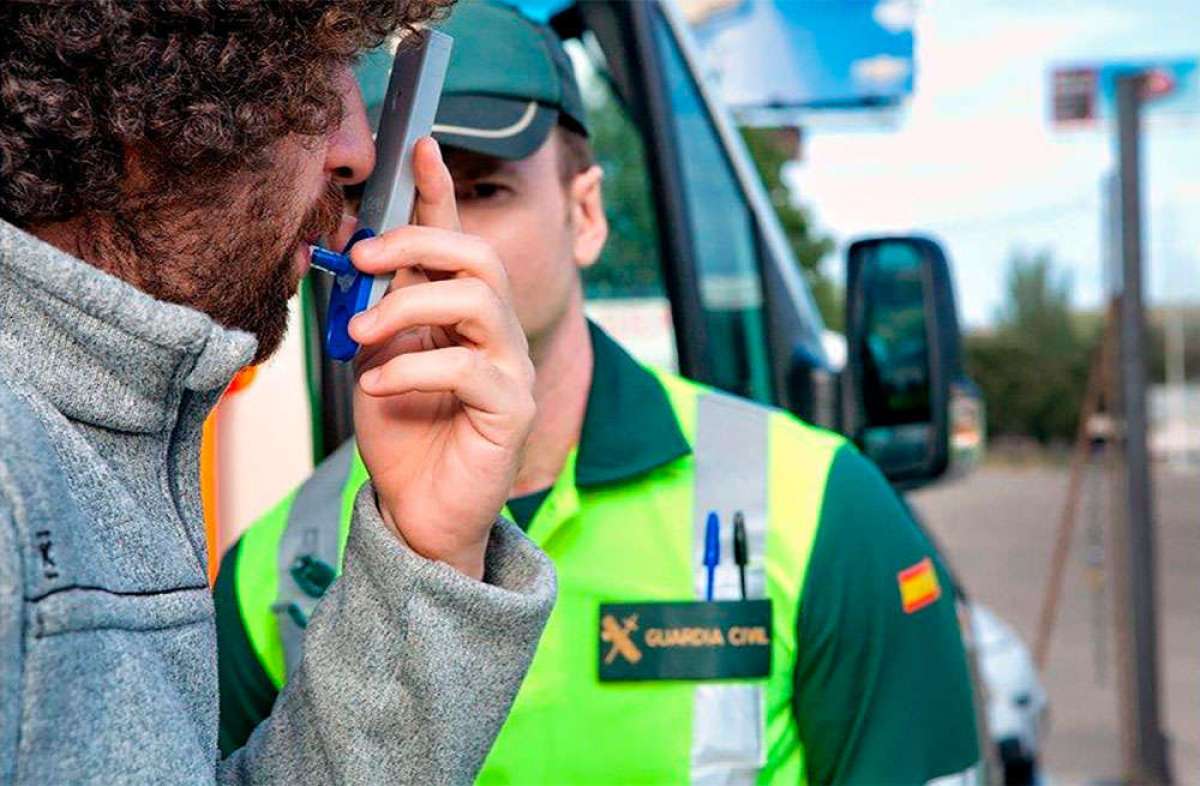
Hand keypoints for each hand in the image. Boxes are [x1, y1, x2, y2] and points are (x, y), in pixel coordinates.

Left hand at [347, 137, 534, 579]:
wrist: (416, 513)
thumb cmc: (401, 438)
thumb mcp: (376, 361)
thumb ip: (376, 313)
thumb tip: (355, 258)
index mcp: (460, 318)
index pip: (457, 243)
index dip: (440, 195)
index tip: (421, 148)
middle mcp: (495, 336)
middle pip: (477, 258)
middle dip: (418, 242)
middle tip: (364, 257)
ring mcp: (510, 370)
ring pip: (478, 300)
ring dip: (410, 304)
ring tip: (364, 333)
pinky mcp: (511, 409)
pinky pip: (468, 367)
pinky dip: (413, 368)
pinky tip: (378, 385)